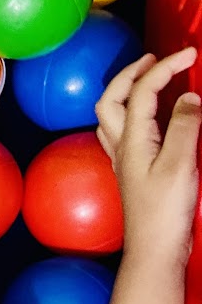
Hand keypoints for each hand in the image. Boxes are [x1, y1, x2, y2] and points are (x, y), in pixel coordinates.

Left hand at [95, 47, 199, 267]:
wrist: (154, 250)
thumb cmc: (165, 212)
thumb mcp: (181, 164)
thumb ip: (185, 126)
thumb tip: (189, 98)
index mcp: (132, 140)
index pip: (141, 90)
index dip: (164, 66)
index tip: (190, 54)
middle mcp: (122, 147)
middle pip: (112, 99)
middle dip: (131, 74)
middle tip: (157, 59)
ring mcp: (124, 161)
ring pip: (112, 117)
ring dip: (126, 93)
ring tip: (151, 80)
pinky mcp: (133, 172)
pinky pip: (122, 135)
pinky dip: (133, 116)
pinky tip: (148, 120)